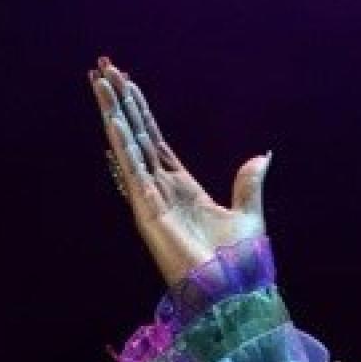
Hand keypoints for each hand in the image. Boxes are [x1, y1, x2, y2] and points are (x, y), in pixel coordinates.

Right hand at [91, 56, 270, 286]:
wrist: (234, 294)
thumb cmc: (239, 265)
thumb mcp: (249, 215)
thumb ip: (249, 184)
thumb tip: (262, 155)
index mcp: (183, 189)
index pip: (156, 142)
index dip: (142, 112)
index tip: (128, 82)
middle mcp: (162, 190)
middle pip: (137, 136)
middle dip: (121, 102)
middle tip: (103, 67)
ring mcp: (152, 200)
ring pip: (129, 147)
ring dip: (114, 114)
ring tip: (98, 81)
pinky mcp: (149, 213)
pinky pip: (133, 172)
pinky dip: (124, 145)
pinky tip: (113, 120)